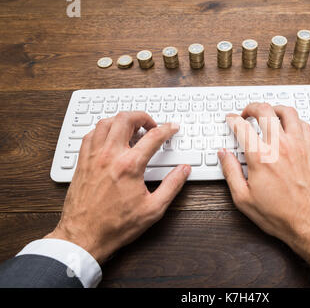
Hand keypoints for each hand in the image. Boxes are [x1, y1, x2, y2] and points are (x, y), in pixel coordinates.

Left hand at [46, 112, 190, 263]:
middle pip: (126, 119)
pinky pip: (91, 134)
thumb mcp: (153, 209)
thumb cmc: (115, 226)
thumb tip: (183, 170)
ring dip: (121, 120)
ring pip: (106, 122)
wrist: (84, 237)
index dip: (167, 129)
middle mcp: (109, 156)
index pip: (153, 136)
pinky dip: (103, 129)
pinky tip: (109, 137)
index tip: (172, 128)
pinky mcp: (81, 162)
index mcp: (129, 166)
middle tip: (151, 125)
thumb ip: (172, 186)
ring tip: (132, 128)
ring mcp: (92, 157)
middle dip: (142, 117)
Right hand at [219, 103, 309, 274]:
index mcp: (261, 157)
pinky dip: (293, 120)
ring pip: (287, 112)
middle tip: (246, 113)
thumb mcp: (244, 198)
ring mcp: (298, 145)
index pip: (242, 127)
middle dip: (251, 107)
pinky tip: (287, 126)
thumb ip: (230, 172)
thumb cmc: (279, 214)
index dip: (232, 120)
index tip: (230, 120)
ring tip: (267, 114)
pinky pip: (303, 124)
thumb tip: (224, 154)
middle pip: (265, 111)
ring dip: (274, 108)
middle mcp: (280, 146)